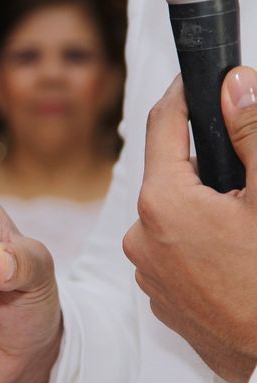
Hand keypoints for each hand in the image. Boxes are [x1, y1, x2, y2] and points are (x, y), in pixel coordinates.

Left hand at [123, 68, 256, 382]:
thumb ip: (251, 135)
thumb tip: (235, 87)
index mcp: (164, 204)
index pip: (162, 128)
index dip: (181, 97)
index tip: (193, 82)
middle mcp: (142, 236)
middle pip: (169, 177)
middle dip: (203, 169)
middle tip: (242, 183)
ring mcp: (148, 270)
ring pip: (171, 216)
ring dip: (200, 210)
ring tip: (241, 230)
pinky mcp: (160, 295)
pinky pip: (172, 251)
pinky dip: (195, 243)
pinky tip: (230, 257)